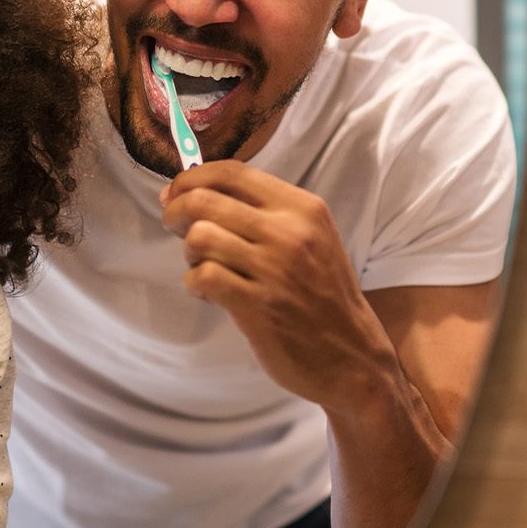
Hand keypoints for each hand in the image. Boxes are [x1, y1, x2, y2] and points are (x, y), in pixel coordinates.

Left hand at [159, 160, 402, 410]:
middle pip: (205, 200)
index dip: (192, 178)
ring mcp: (273, 270)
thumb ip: (262, 213)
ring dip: (188, 251)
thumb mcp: (310, 238)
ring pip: (200, 236)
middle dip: (176, 211)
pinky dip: (194, 282)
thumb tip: (193, 192)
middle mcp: (289, 232)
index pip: (232, 172)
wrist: (352, 355)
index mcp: (302, 208)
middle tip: (174, 226)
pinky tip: (207, 291)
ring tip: (201, 263)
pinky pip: (203, 276)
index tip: (176, 191)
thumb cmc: (322, 294)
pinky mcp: (257, 306)